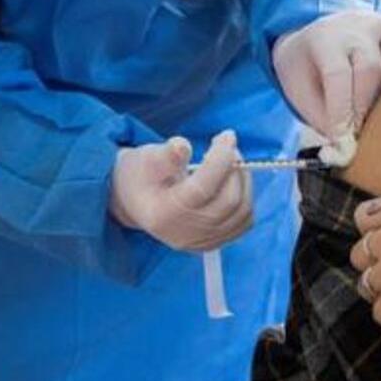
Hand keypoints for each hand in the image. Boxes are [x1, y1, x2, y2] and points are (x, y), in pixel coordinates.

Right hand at [109, 132, 252, 251]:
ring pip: (241, 212)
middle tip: (228, 147)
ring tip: (231, 162)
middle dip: (235, 168)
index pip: (203, 187)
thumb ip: (166, 154)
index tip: (227, 136)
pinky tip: (232, 182)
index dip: (221, 159)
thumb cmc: (140, 175)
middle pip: (228, 201)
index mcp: (164, 213)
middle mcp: (184, 234)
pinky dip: (245, 198)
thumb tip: (183, 146)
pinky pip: (243, 223)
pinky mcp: (212, 243)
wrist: (134, 202)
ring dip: (243, 181)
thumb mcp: (145, 158)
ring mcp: (200, 242)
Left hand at [273, 11, 380, 141]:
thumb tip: (345, 148)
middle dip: (364, 106)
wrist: (320, 35)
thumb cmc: (310, 69)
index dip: (341, 110)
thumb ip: (322, 120)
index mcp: (323, 39)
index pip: (337, 73)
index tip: (342, 136)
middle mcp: (356, 25)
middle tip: (358, 129)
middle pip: (369, 68)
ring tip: (371, 105)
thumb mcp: (301, 93)